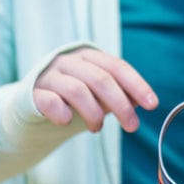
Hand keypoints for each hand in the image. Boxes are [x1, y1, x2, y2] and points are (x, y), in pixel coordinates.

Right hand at [32, 47, 157, 130]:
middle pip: (100, 79)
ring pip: (77, 90)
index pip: (117, 67)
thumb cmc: (71, 98)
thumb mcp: (97, 95)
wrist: (30, 106)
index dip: (136, 85)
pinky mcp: (32, 93)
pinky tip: (67, 122)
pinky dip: (62, 113)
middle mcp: (68, 61)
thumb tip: (141, 101)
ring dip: (94, 113)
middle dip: (120, 104)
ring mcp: (48, 75)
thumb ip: (118, 94)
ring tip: (97, 128)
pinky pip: (50, 101)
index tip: (152, 105)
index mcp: (88, 56)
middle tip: (132, 126)